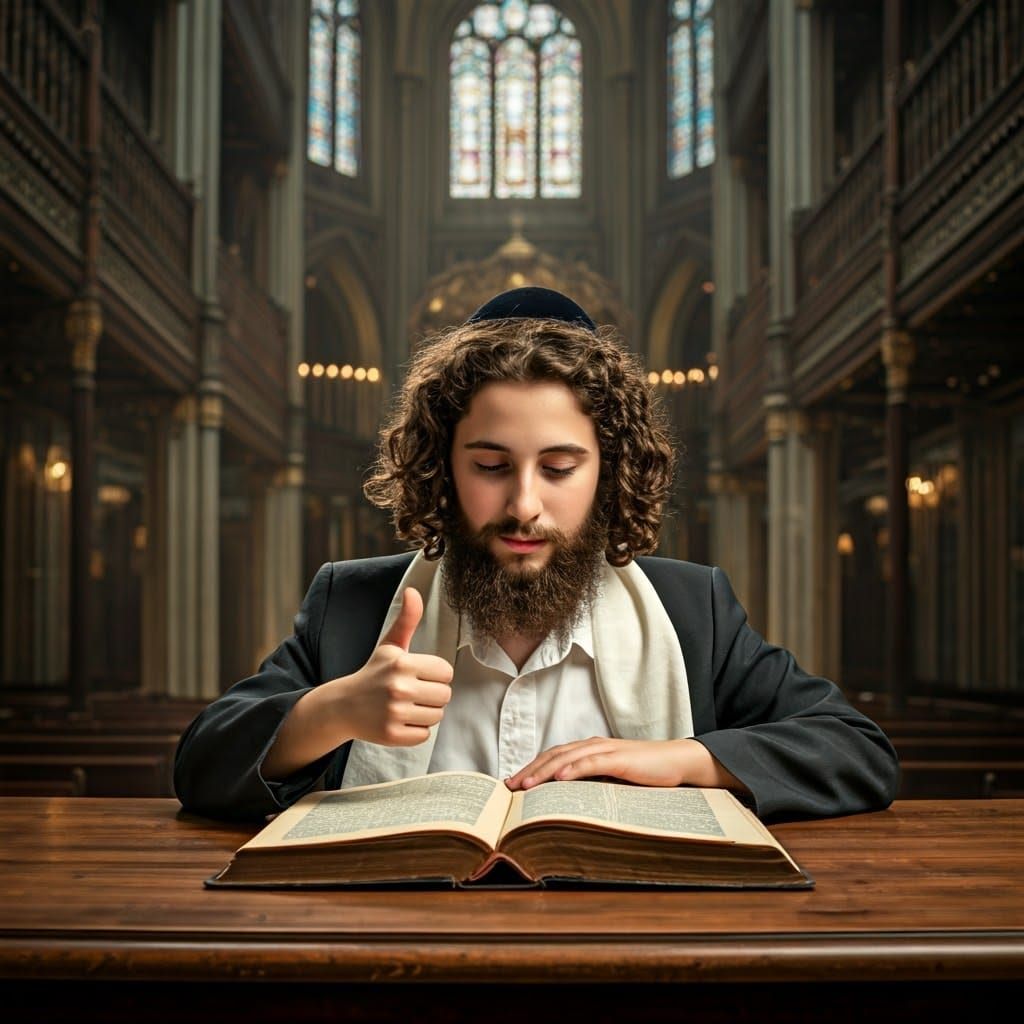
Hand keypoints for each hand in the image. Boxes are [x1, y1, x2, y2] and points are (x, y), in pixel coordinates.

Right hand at [330, 587, 453, 745]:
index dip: (435, 675)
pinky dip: (416, 730)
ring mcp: (394, 713)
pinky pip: (424, 735)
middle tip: (412, 692)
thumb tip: (414, 590)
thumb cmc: (373, 673)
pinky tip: (400, 720)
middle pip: (445, 695)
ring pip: (437, 716)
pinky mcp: (392, 735)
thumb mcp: (390, 645)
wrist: (343, 706)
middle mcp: (399, 688)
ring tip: (407, 706)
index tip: (419, 675)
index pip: (446, 672)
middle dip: (432, 695)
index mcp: (402, 663)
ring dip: (426, 713)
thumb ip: (407, 619)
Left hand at [504, 737, 748, 792]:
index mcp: (590, 750)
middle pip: (553, 756)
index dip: (532, 768)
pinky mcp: (620, 758)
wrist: (678, 761)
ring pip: (567, 758)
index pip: (554, 757)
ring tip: (526, 785)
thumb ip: (593, 785)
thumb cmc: (646, 774)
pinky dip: (574, 769)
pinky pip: (592, 762)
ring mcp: (606, 750)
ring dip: (544, 771)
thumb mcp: (614, 781)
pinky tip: (560, 777)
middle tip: (509, 787)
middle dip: (530, 771)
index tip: (513, 783)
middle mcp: (593, 746)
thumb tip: (567, 805)